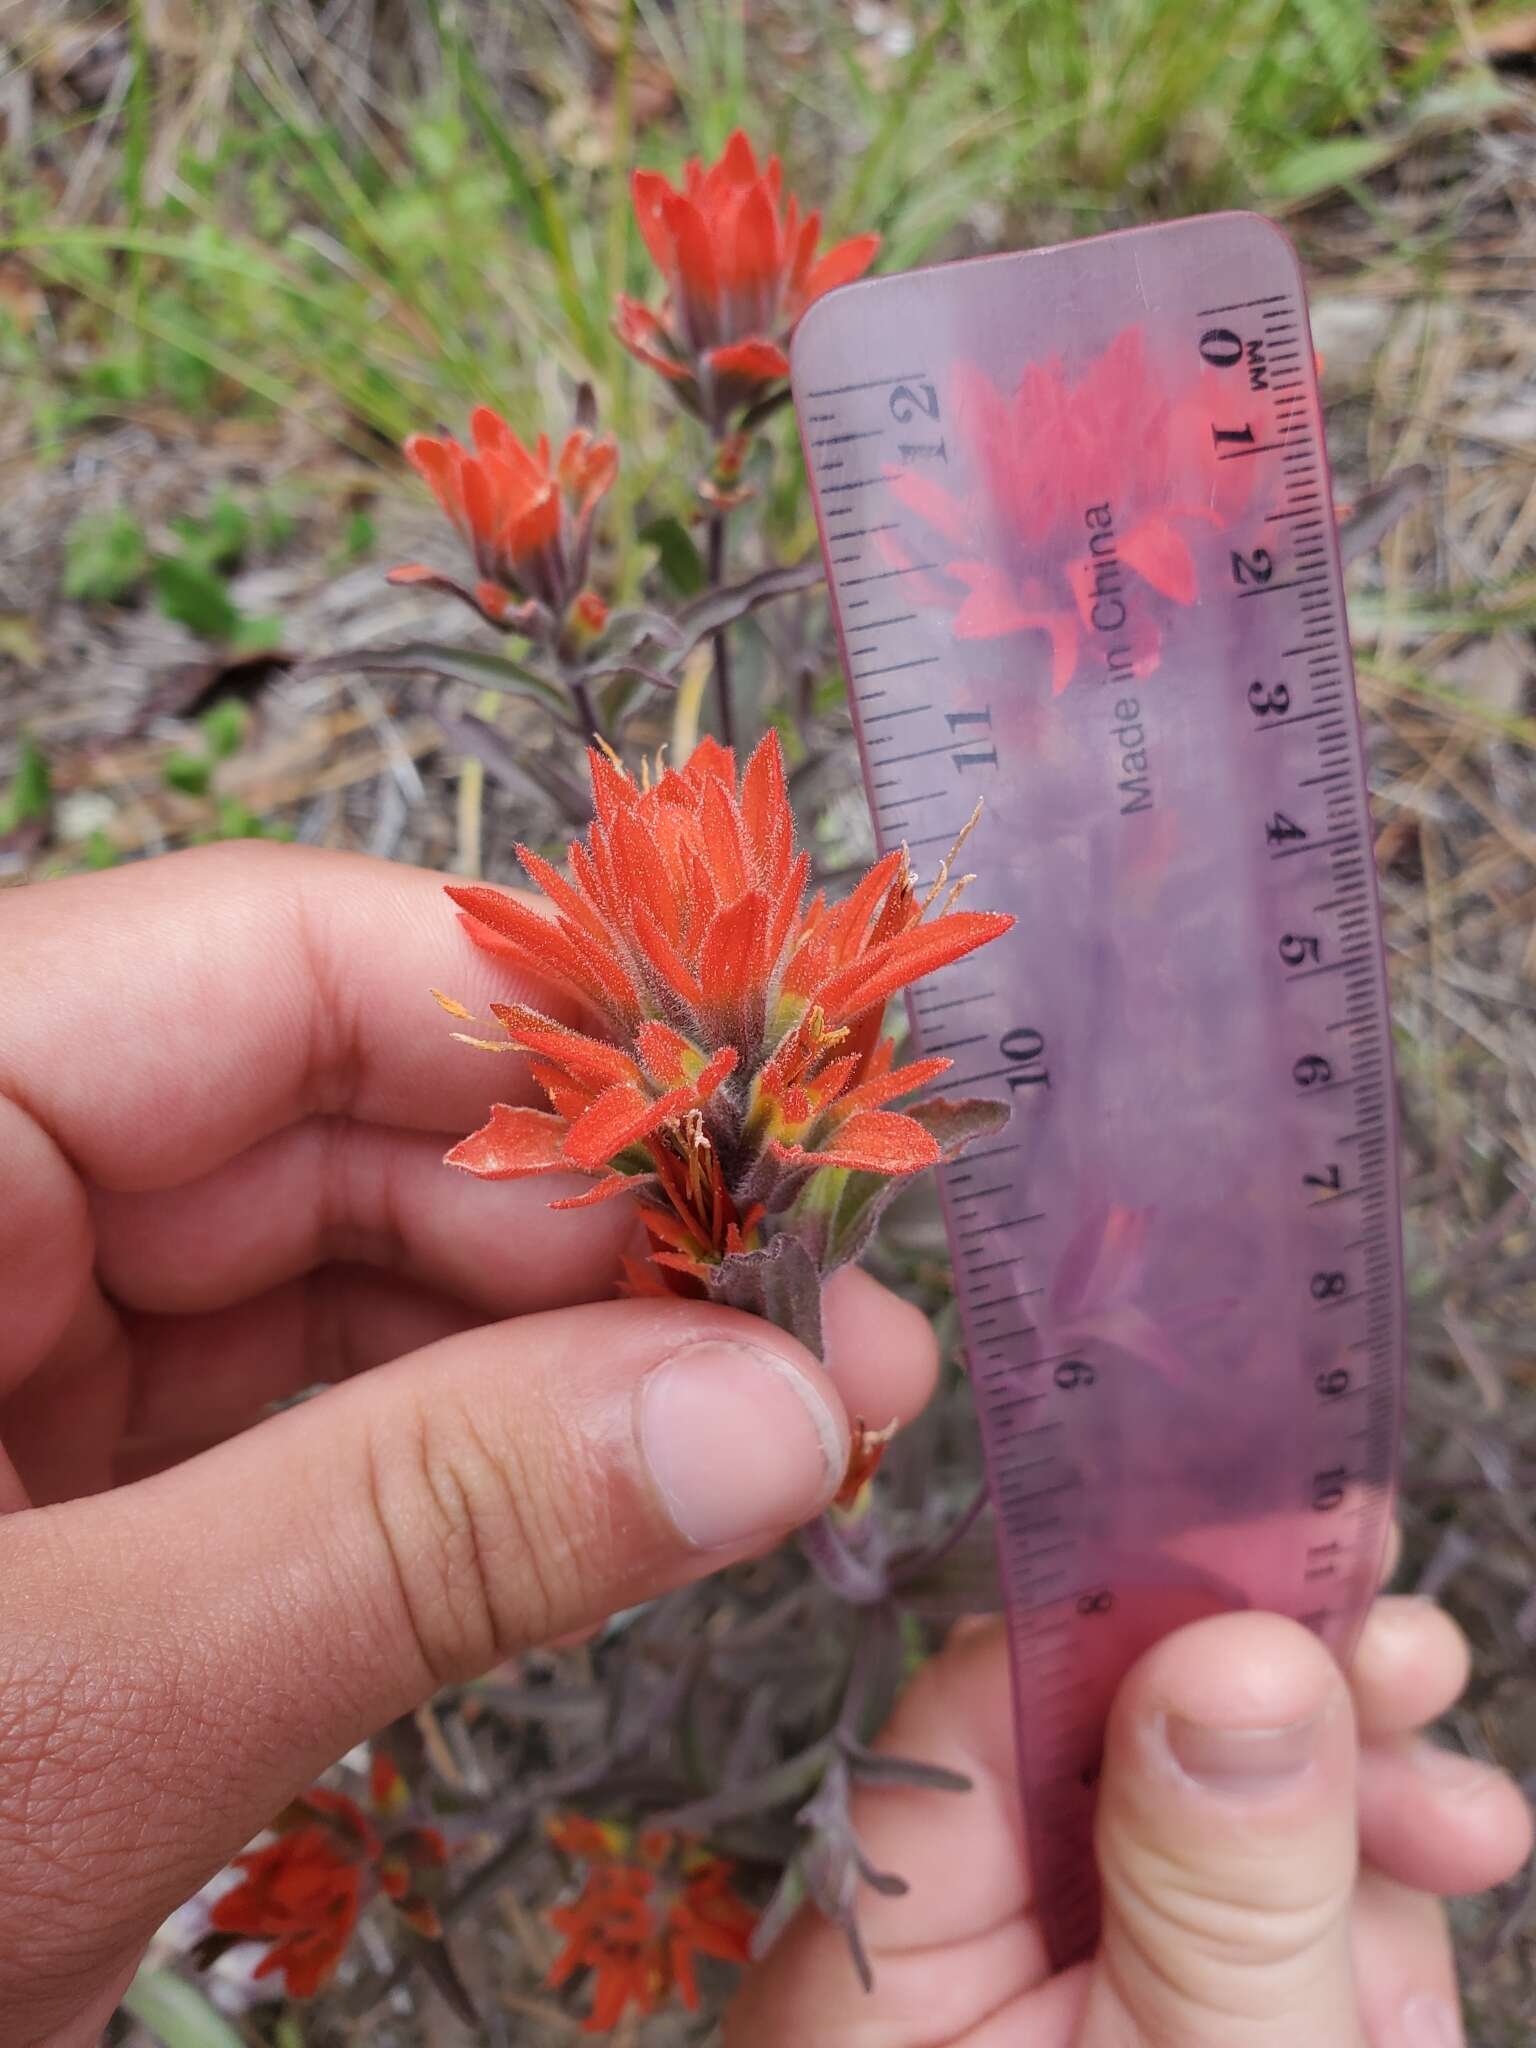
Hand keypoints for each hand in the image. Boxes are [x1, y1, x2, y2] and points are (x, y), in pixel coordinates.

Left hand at [0, 843, 938, 2047]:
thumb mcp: (68, 1726)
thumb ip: (432, 1531)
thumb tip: (778, 1408)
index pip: (266, 962)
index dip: (549, 1023)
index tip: (773, 1121)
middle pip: (338, 1113)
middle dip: (597, 1220)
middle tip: (828, 1329)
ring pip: (342, 1268)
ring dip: (565, 1346)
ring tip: (780, 1418)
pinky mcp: (50, 1478)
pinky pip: (300, 1405)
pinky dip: (467, 1447)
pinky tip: (628, 1478)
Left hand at [730, 1601, 1532, 2046]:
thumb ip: (1222, 1886)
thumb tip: (1241, 1646)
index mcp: (885, 1953)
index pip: (1001, 1692)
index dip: (1164, 1598)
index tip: (1320, 1539)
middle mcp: (934, 1969)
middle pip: (1108, 1751)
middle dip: (1282, 1709)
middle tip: (1428, 1680)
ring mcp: (1033, 2019)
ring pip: (1194, 1845)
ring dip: (1339, 1832)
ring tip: (1464, 1845)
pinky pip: (1226, 1945)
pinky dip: (1337, 1938)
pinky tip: (1414, 1964)